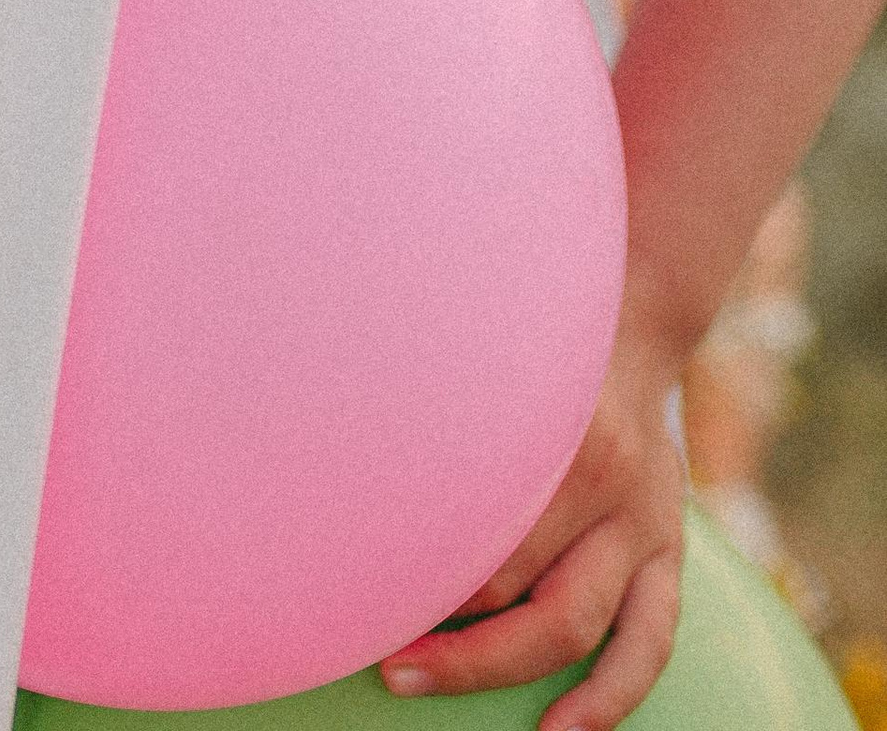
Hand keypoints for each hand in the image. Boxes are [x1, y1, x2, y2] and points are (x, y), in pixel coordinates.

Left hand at [377, 324, 687, 726]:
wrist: (636, 321)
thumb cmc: (535, 347)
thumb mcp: (486, 356)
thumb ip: (435, 403)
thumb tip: (344, 456)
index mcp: (553, 429)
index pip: (474, 525)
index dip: (418, 569)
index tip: (362, 590)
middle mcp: (604, 480)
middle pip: (515, 583)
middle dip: (449, 632)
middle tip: (385, 657)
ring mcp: (644, 523)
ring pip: (578, 624)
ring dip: (500, 667)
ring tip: (428, 683)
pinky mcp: (669, 551)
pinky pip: (648, 641)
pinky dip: (608, 696)